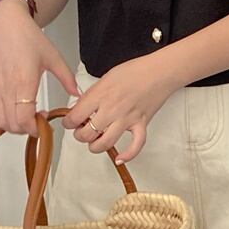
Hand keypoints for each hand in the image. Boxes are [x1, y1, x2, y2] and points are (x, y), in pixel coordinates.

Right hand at [0, 0, 78, 143]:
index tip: (44, 125)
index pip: (24, 118)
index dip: (34, 128)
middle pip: (13, 123)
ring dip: (13, 128)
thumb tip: (79, 95)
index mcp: (24, 82)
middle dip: (26, 129)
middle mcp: (7, 88)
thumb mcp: (54, 57)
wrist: (7, 24)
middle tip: (38, 123)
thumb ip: (67, 78)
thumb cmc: (29, 38)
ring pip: (0, 120)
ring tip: (25, 122)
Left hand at [62, 52, 182, 164]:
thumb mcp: (106, 77)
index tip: (70, 122)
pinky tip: (119, 158)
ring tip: (95, 142)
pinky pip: (135, 146)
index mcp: (100, 95)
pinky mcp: (141, 124)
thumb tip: (82, 107)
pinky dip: (127, 155)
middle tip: (82, 130)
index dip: (68, 123)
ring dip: (96, 146)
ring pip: (105, 144)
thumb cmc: (135, 70)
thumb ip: (93, 94)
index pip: (75, 117)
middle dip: (80, 135)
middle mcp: (111, 109)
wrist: (160, 71)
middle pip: (86, 134)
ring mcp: (127, 119)